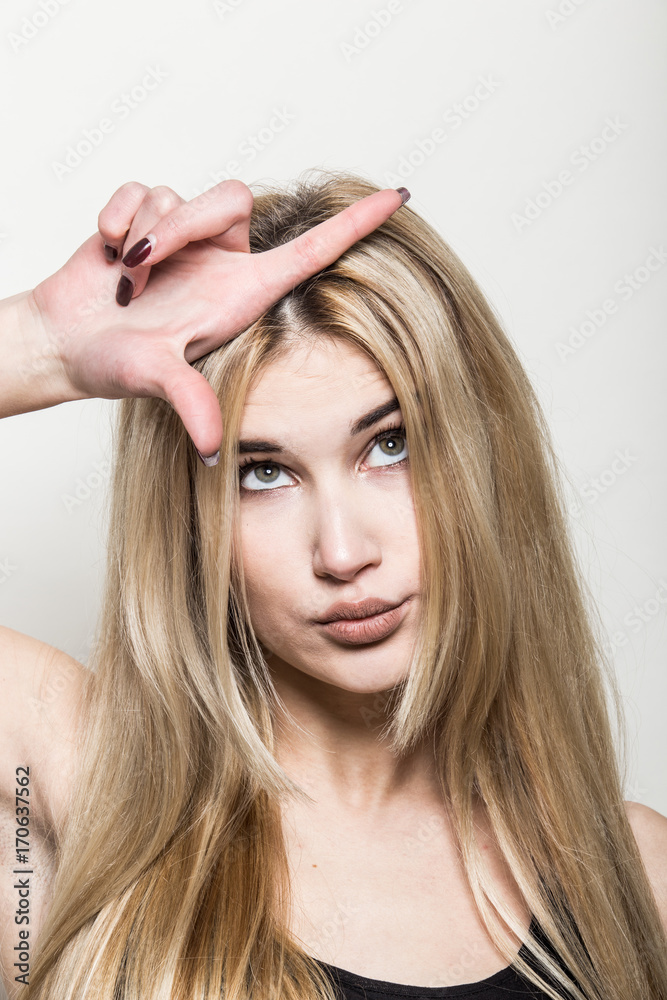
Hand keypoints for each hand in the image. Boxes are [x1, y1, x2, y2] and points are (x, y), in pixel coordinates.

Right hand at [30, 180, 408, 461]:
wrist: (65, 344)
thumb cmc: (114, 365)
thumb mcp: (153, 379)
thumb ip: (186, 399)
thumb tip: (211, 447)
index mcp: (243, 295)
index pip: (313, 250)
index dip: (356, 224)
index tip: (400, 195)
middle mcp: (222, 262)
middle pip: (232, 199)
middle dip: (181, 225)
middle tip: (141, 267)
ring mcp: (187, 240)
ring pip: (183, 194)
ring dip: (146, 231)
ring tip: (125, 277)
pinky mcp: (150, 218)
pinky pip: (145, 188)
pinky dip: (120, 215)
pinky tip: (108, 251)